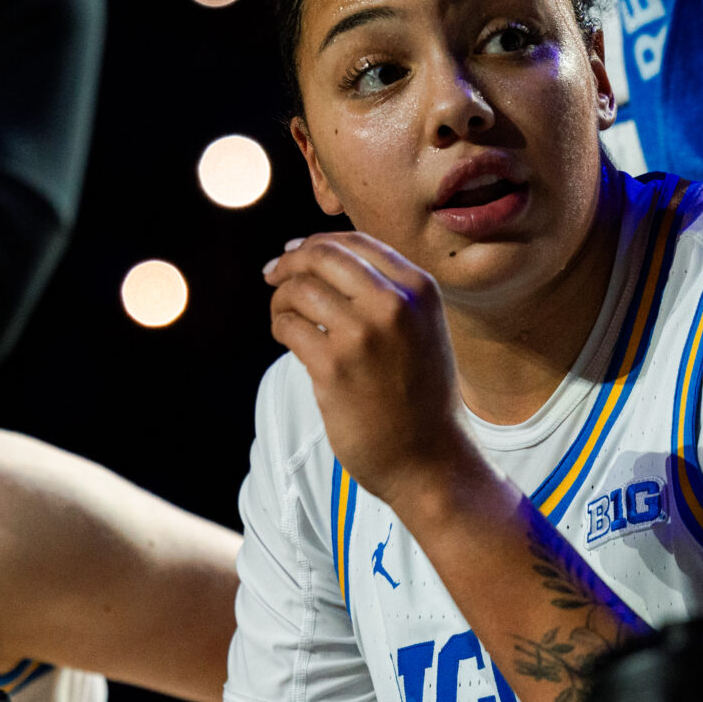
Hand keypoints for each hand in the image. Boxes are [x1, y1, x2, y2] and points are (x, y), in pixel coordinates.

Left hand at [262, 232, 483, 512]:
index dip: (315, 243)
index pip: (356, 243)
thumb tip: (318, 256)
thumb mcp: (422, 329)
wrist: (430, 459)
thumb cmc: (420, 396)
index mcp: (419, 289)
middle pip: (322, 256)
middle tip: (271, 275)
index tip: (292, 254)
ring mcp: (363, 335)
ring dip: (280, 299)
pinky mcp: (334, 367)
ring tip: (282, 317)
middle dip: (289, 262)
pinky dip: (280, 327)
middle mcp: (394, 304)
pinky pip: (289, 326)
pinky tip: (286, 338)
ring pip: (299, 289)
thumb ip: (387, 292)